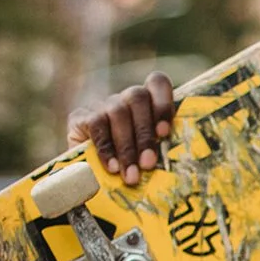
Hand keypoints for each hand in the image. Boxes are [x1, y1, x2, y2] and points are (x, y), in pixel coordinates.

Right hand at [68, 72, 174, 186]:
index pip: (157, 83)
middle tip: (148, 163)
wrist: (88, 177)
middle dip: (145, 133)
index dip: (162, 104)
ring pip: (119, 112)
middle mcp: (126, 99)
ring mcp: (103, 105)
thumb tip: (178, 165)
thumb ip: (161, 152)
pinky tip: (113, 168)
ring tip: (131, 175)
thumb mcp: (147, 158)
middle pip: (138, 98)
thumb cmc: (130, 167)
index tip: (164, 132)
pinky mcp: (81, 117)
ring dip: (127, 146)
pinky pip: (96, 126)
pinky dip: (106, 149)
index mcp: (148, 103)